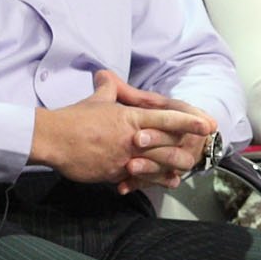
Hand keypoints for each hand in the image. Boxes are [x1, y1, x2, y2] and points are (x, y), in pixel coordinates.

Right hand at [30, 72, 216, 190]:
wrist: (54, 139)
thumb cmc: (74, 118)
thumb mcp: (96, 100)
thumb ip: (108, 90)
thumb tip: (105, 75)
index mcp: (131, 118)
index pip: (166, 119)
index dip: (188, 121)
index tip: (207, 123)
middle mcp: (132, 138)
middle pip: (167, 145)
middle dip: (188, 147)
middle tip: (205, 149)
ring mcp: (124, 157)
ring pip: (156, 164)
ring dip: (172, 168)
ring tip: (185, 170)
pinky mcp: (114, 173)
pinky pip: (138, 179)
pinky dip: (153, 181)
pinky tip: (164, 183)